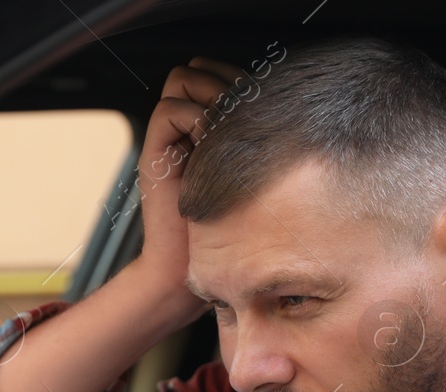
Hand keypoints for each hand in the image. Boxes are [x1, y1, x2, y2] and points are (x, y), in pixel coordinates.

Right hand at [133, 57, 246, 311]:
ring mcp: (169, 139)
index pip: (218, 71)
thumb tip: (289, 111)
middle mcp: (187, 128)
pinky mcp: (156, 153)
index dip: (238, 78)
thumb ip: (259, 144)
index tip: (262, 107)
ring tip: (227, 130)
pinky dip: (194, 118)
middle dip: (225, 82)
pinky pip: (170, 109)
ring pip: (182, 79)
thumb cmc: (229, 234)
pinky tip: (212, 144)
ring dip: (210, 95)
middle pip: (199, 67)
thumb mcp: (253, 181)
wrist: (187, 271)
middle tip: (244, 118)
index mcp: (209, 129)